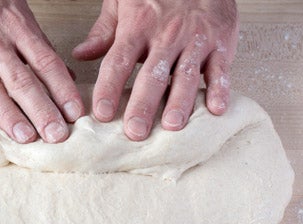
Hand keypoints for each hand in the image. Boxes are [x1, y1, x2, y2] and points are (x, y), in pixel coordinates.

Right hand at [0, 0, 81, 142]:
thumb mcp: (14, 12)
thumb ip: (38, 46)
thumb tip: (66, 76)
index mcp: (16, 27)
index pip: (46, 62)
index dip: (62, 89)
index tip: (75, 113)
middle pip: (21, 80)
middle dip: (42, 110)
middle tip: (57, 136)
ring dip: (9, 115)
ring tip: (26, 138)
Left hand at [73, 0, 238, 139]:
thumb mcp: (124, 1)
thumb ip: (105, 31)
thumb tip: (82, 54)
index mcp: (139, 27)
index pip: (118, 61)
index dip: (109, 88)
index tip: (102, 113)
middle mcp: (166, 36)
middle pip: (152, 75)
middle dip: (143, 105)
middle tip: (135, 132)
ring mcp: (195, 41)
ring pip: (186, 75)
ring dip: (179, 102)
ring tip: (172, 125)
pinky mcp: (220, 45)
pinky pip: (220, 70)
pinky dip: (219, 89)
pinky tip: (215, 109)